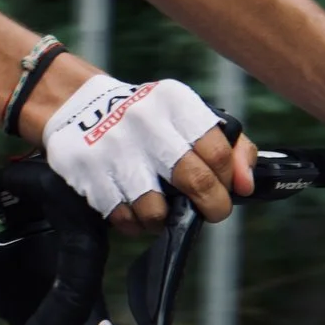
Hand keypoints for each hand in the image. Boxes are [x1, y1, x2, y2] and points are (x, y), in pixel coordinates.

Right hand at [38, 73, 255, 234]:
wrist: (78, 104)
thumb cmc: (147, 118)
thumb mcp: (187, 115)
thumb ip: (231, 145)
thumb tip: (246, 184)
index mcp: (174, 102)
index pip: (220, 154)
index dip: (228, 181)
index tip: (225, 187)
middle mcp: (144, 121)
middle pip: (196, 181)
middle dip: (212, 207)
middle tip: (209, 210)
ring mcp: (113, 147)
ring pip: (156, 211)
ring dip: (165, 218)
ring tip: (163, 207)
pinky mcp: (87, 170)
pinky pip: (123, 218)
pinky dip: (134, 222)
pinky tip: (135, 206)